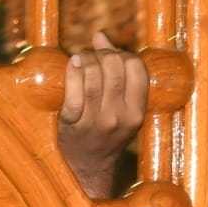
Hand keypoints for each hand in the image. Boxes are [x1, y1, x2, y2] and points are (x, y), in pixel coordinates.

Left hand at [57, 32, 148, 198]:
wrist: (86, 171)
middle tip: (90, 55)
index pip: (135, 67)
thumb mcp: (123, 110)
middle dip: (100, 54)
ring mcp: (95, 123)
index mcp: (136, 113)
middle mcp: (118, 118)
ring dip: (85, 59)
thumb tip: (100, 36)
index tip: (110, 55)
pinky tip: (71, 65)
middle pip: (114, 68)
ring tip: (79, 59)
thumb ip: (119, 75)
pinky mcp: (73, 126)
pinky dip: (72, 74)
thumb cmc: (105, 135)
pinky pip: (74, 93)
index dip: (121, 53)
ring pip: (94, 77)